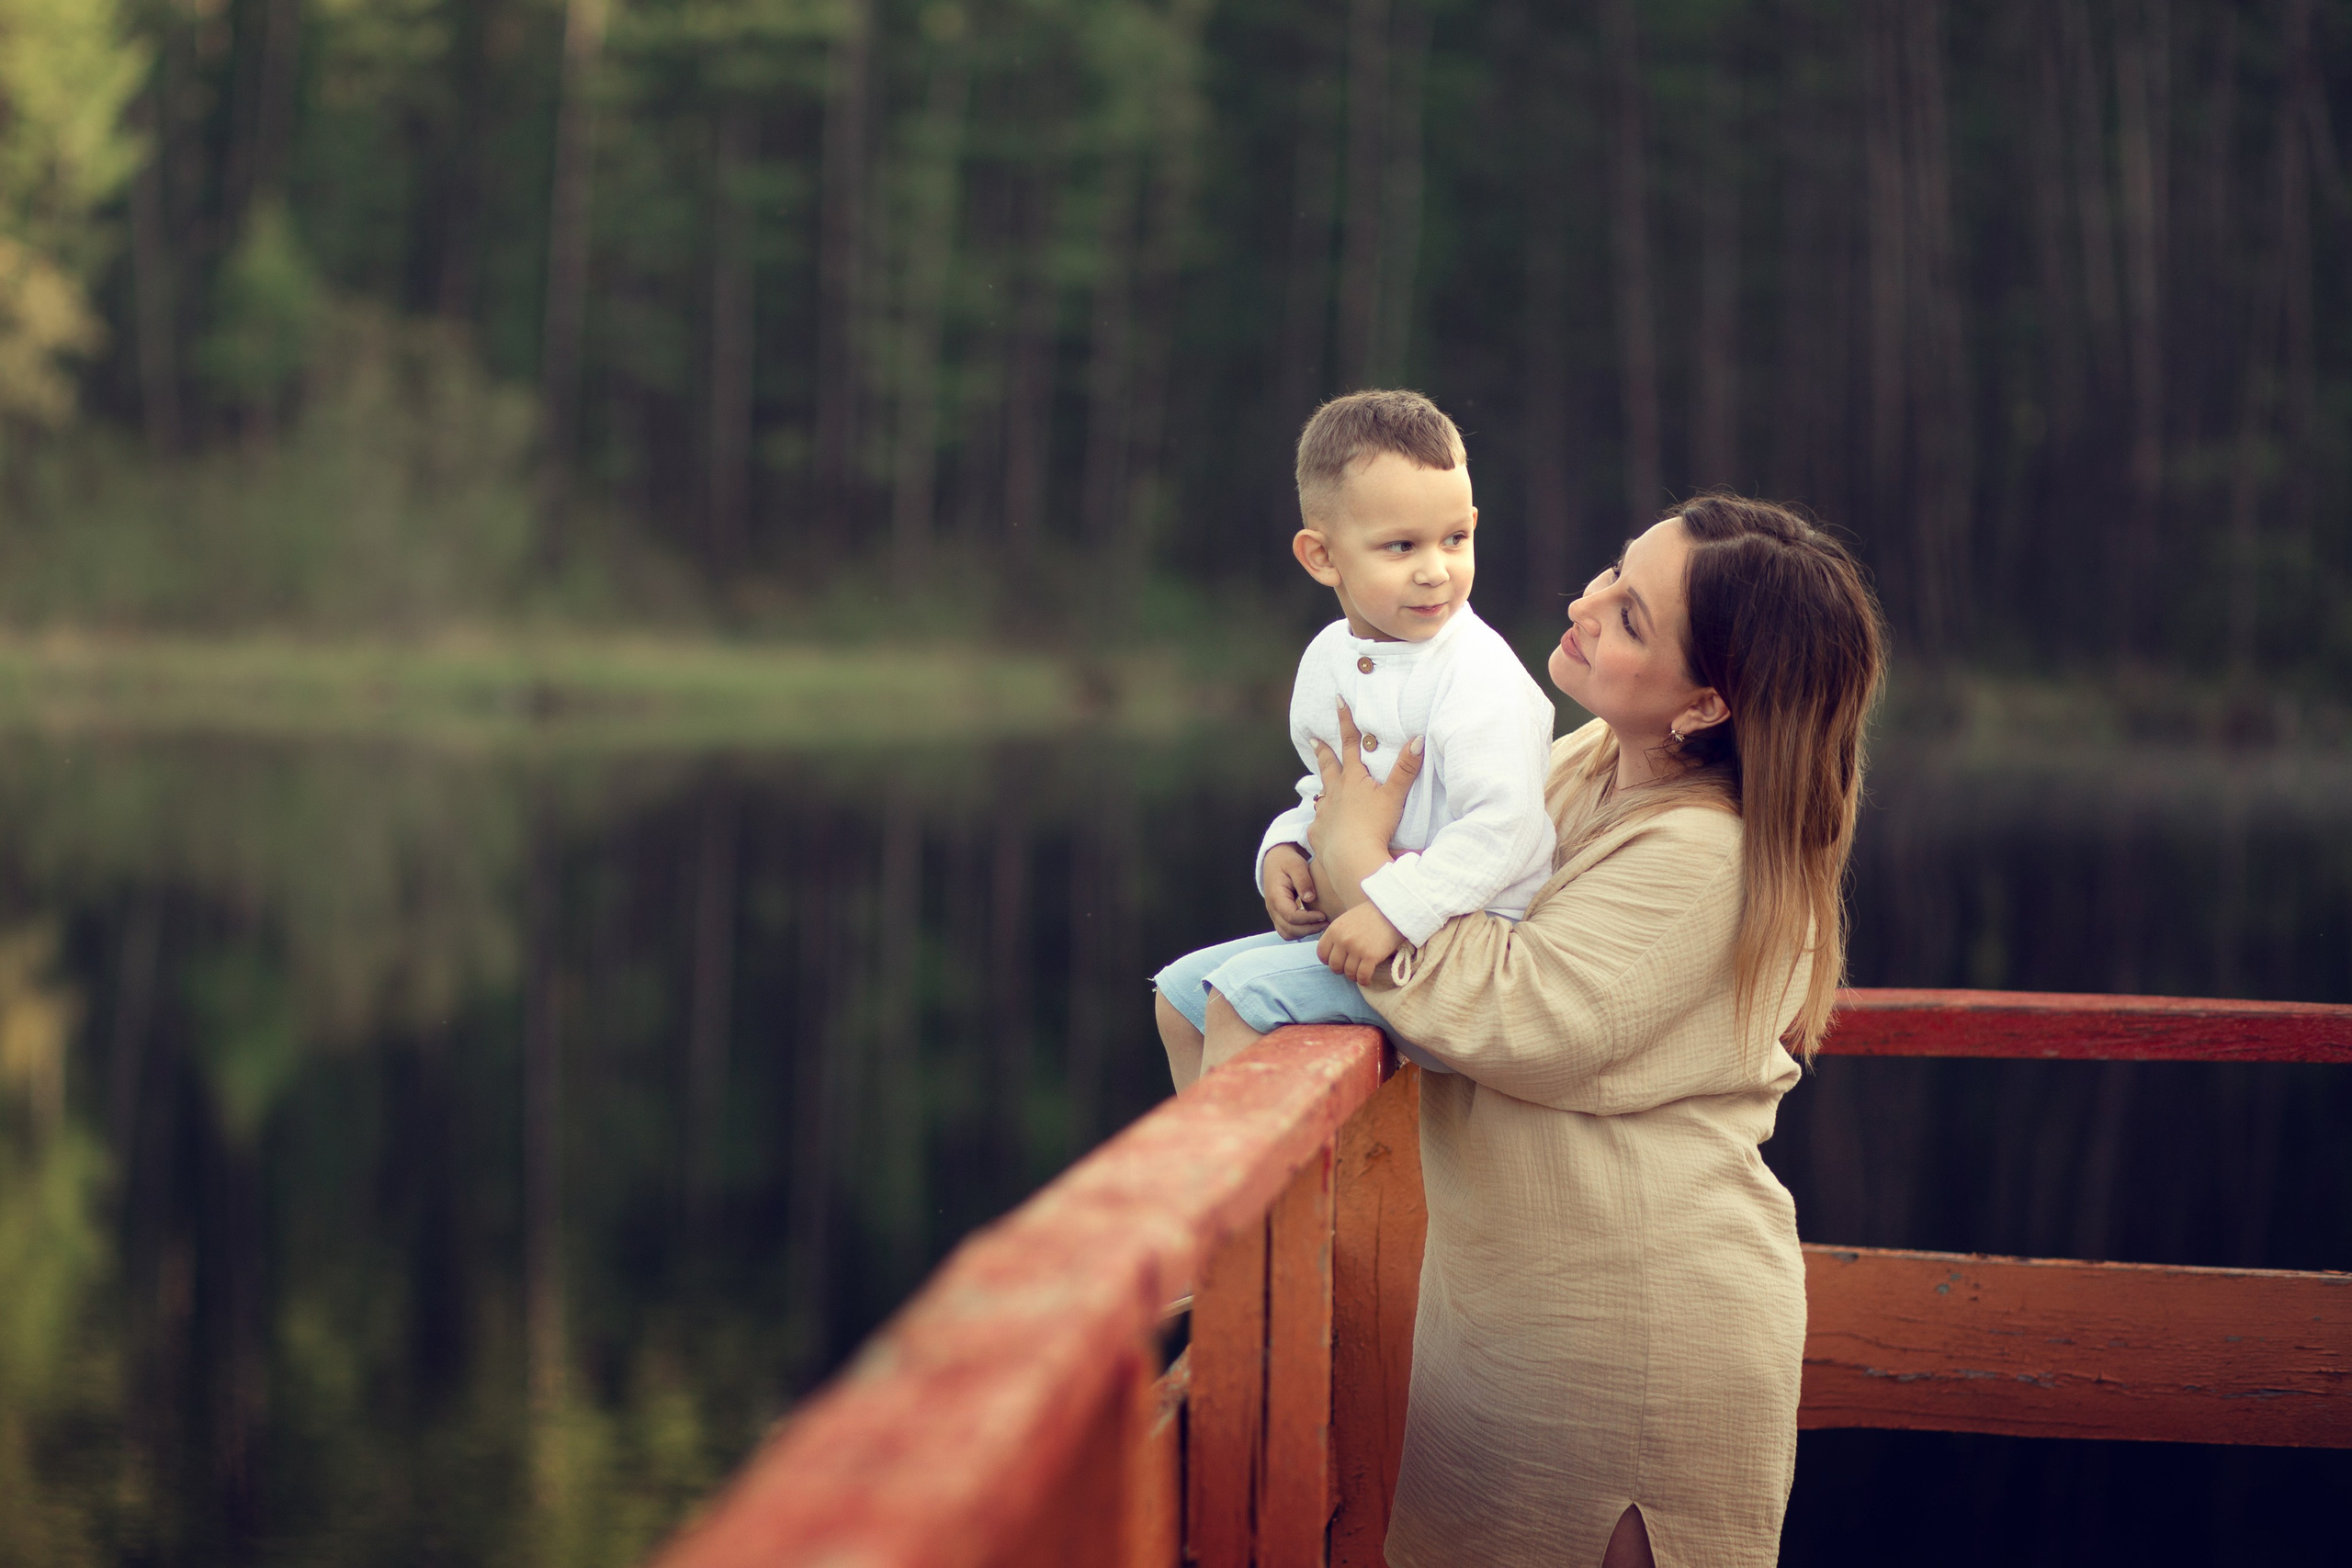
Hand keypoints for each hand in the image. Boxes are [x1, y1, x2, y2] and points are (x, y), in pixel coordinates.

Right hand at [1261, 842, 1326, 937]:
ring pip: (1287, 934)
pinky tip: (1315, 924)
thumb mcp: (1296, 865)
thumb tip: (1310, 898)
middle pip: (1289, 929)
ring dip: (1305, 932)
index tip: (1324, 915)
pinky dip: (1301, 932)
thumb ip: (1303, 880)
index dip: (1308, 919)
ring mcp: (1275, 914)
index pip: (1290, 916)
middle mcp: (1272, 908)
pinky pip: (1288, 931)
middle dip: (1309, 929)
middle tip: (1327, 923)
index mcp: (1275, 896)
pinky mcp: (1279, 916)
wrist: (1276, 861)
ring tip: (1322, 924)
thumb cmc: (1287, 861)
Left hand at [1305, 698, 1424, 911]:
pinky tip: (1323, 827)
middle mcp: (1334, 793)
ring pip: (1321, 796)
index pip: (1349, 744)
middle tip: (1313, 738)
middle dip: (1322, 751)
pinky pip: (1318, 825)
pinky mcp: (1318, 835)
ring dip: (1322, 789)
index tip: (1337, 701)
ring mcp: (1323, 814)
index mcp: (1352, 779)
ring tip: (1320, 788)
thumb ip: (1406, 769)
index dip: (1345, 721)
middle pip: (1328, 767)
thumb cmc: (1374, 826)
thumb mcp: (1394, 796)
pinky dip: (1322, 823)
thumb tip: (1418, 738)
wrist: (1351, 859)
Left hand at [1317, 900, 1405, 984]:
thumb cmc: (1370, 916)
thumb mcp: (1347, 920)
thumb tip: (1332, 955)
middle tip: (1351, 967)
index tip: (1338, 961)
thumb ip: (1338, 935)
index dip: (1328, 960)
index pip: (1321, 953)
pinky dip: (1364, 980)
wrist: (1393, 911)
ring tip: (1360, 971)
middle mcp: (1343, 939)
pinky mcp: (1371, 956)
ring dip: (1354, 975)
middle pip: (1334, 966)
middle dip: (1342, 969)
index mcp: (1334, 929)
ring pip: (1348, 973)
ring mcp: (1356, 948)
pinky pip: (1362, 976)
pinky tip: (1367, 978)